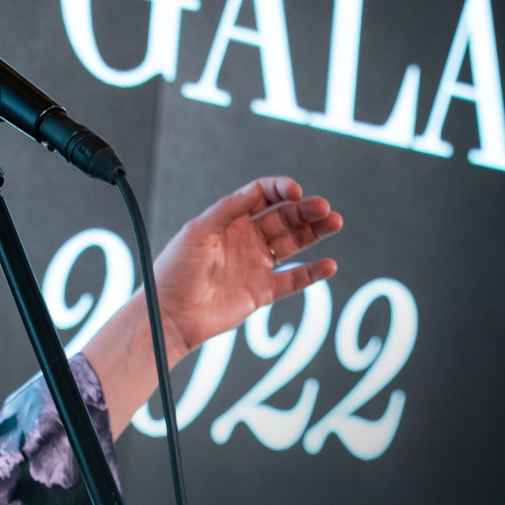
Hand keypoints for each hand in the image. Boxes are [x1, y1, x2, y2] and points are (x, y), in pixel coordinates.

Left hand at [152, 176, 340, 352]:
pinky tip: (329, 264)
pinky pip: (293, 279)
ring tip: (335, 222)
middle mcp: (245, 239)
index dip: (281, 189)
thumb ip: (228, 209)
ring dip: (315, 232)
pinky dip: (312, 272)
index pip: (263, 196)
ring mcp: (255, 264)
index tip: (296, 192)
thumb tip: (258, 189)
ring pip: (293, 243)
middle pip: (283, 217)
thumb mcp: (198, 231)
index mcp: (229, 220)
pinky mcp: (262, 292)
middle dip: (305, 210)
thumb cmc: (175, 271)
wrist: (169, 316)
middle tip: (325, 208)